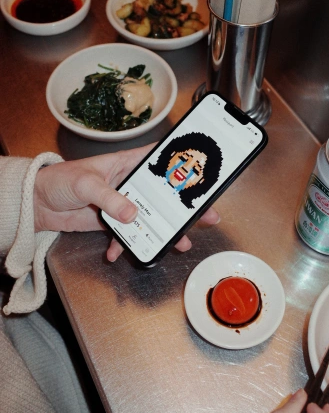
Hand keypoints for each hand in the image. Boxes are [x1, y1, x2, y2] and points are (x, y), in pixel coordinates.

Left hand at [33, 145, 219, 261]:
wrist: (37, 203)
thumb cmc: (59, 180)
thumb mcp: (85, 184)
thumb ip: (110, 199)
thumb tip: (132, 215)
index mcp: (125, 164)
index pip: (158, 157)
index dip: (180, 161)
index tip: (202, 168)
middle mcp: (128, 183)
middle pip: (162, 193)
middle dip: (183, 205)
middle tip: (207, 215)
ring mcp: (122, 203)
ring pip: (149, 217)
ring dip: (163, 231)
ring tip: (180, 243)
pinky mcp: (112, 221)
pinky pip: (125, 235)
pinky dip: (124, 246)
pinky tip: (119, 254)